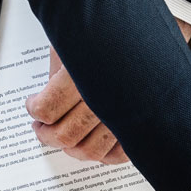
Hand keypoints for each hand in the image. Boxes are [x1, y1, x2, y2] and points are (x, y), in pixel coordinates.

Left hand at [25, 19, 190, 163]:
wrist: (157, 34)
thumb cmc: (116, 34)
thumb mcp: (77, 44)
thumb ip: (59, 73)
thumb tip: (46, 96)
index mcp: (86, 76)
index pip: (48, 110)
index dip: (35, 110)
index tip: (33, 105)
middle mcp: (107, 101)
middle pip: (66, 136)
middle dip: (47, 135)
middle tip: (41, 128)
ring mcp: (126, 118)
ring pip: (90, 151)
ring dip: (71, 148)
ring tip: (64, 136)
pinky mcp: (141, 128)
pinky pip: (118, 156)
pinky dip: (101, 155)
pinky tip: (92, 143)